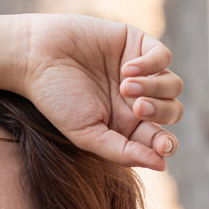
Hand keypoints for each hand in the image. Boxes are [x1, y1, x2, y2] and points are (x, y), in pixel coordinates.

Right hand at [16, 13, 182, 169]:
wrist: (35, 57)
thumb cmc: (56, 100)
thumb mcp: (87, 134)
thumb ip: (123, 152)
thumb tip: (162, 164)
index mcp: (126, 126)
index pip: (160, 139)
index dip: (166, 144)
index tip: (162, 145)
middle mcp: (136, 100)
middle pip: (173, 111)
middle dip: (160, 112)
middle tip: (135, 108)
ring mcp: (140, 71)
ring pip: (173, 85)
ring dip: (155, 88)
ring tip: (124, 86)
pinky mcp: (136, 44)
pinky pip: (163, 57)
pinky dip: (151, 65)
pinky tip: (126, 69)